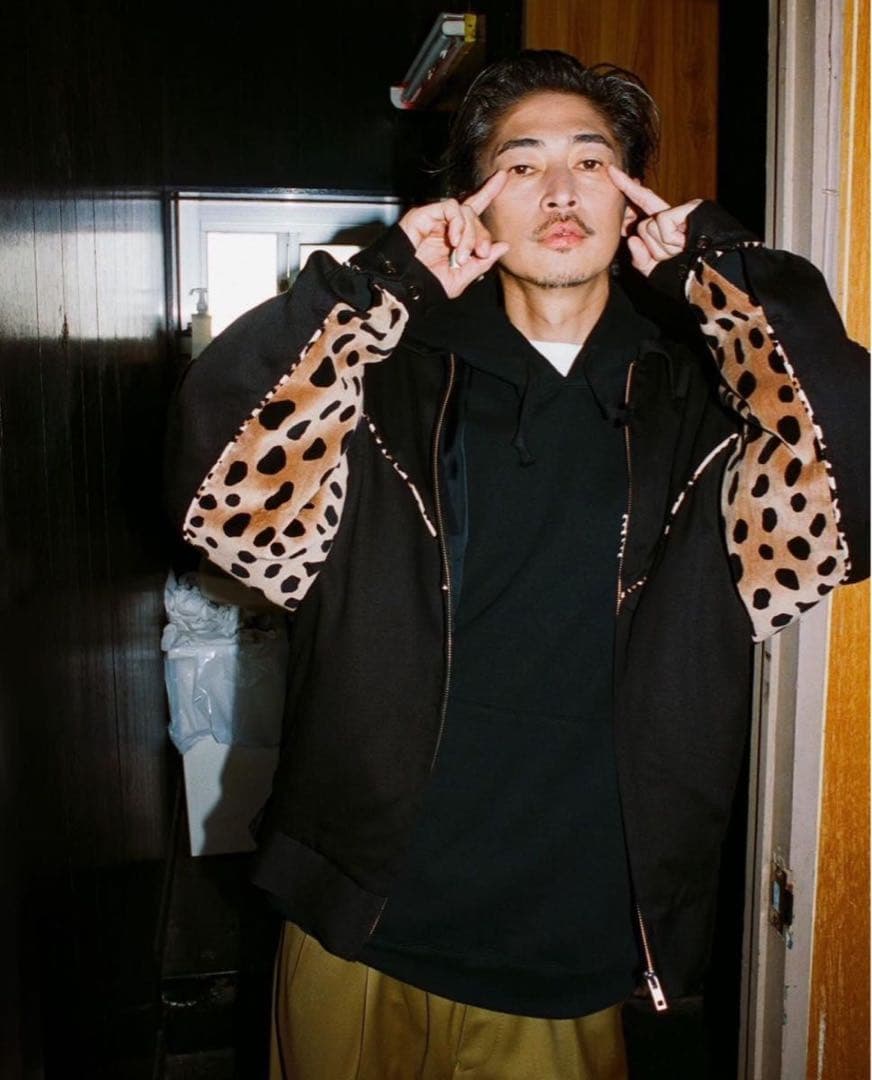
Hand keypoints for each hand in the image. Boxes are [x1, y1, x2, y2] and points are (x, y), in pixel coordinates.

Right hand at [398, 171, 510, 297]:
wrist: (402, 287)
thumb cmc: (427, 285)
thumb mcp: (461, 277)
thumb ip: (482, 262)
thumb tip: (504, 246)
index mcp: (455, 236)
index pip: (475, 210)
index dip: (488, 192)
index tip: (503, 176)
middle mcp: (446, 224)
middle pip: (474, 214)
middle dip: (481, 235)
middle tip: (479, 254)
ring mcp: (435, 218)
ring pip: (464, 210)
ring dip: (469, 234)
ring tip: (460, 255)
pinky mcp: (424, 213)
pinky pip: (450, 207)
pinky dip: (457, 224)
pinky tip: (453, 240)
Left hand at [608, 165, 701, 276]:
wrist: (717, 276)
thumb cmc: (689, 275)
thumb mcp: (657, 270)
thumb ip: (640, 259)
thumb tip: (632, 239)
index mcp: (668, 226)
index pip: (643, 204)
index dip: (628, 188)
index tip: (612, 172)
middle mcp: (675, 214)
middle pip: (643, 228)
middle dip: (654, 248)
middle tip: (676, 255)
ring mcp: (684, 210)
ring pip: (649, 228)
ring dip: (663, 248)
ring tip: (683, 251)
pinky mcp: (691, 207)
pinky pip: (662, 224)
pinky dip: (670, 240)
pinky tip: (686, 243)